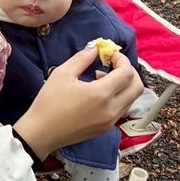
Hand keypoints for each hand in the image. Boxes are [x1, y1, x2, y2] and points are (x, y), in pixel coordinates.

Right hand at [13, 45, 142, 160]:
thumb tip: (95, 48)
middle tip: (113, 64)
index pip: (126, 73)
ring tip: (102, 78)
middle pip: (137, 87)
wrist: (42, 132)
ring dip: (124, 85)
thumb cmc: (49, 101)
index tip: (109, 54)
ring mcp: (110, 122)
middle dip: (129, 72)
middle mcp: (111, 109)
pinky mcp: (106, 129)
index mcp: (100, 94)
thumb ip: (81, 58)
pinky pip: (121, 110)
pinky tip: (98, 94)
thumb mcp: (62, 74)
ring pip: (131, 99)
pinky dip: (117, 97)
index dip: (122, 60)